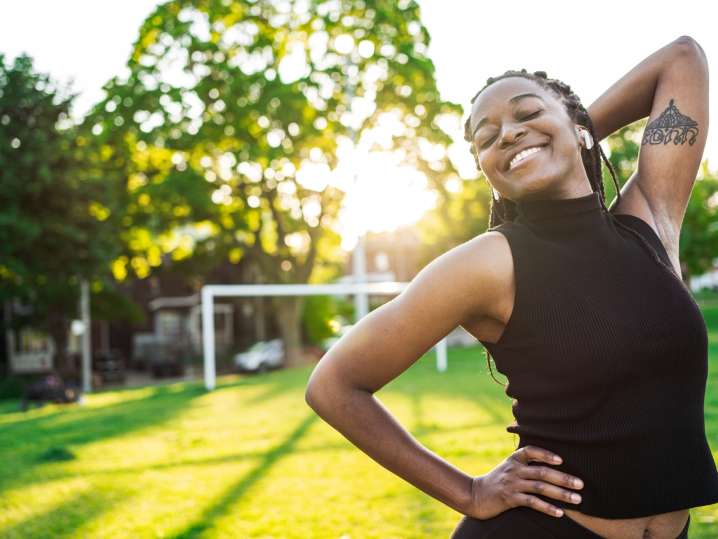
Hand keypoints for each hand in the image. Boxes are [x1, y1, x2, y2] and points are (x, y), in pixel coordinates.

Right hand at [464, 445, 583, 519]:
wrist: (476, 495)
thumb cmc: (497, 480)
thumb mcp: (509, 467)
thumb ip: (525, 463)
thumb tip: (551, 463)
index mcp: (514, 458)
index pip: (532, 451)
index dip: (547, 454)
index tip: (561, 460)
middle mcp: (514, 469)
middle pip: (542, 471)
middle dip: (563, 478)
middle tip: (580, 484)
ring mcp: (512, 484)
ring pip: (540, 487)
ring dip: (561, 493)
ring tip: (576, 499)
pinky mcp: (510, 499)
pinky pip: (532, 502)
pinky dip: (547, 507)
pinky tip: (559, 513)